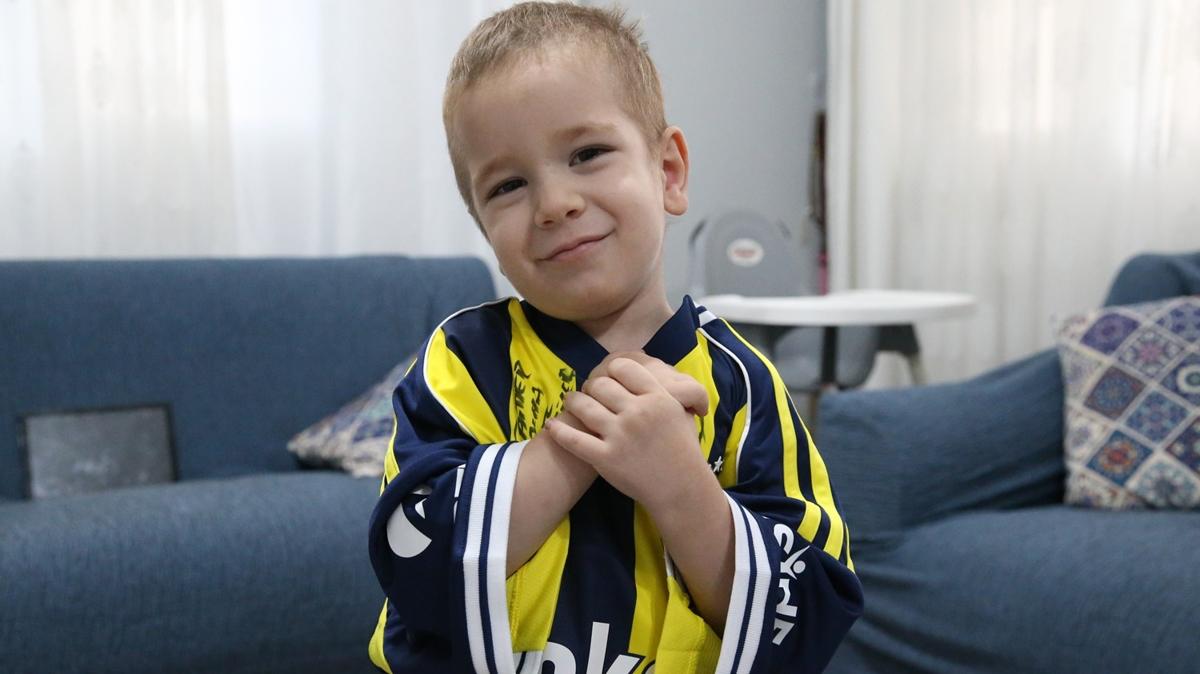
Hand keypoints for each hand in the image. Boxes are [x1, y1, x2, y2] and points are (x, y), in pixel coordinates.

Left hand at [546, 357, 707, 511]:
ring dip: (573, 401)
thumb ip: (661, 388)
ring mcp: (620, 435)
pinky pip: (574, 440)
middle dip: (591, 386)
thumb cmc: (683, 449)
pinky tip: (552, 426)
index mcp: (658, 397)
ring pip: (584, 406)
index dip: (611, 370)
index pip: (623, 368)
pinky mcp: (606, 458)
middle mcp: (638, 412)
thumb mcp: (680, 411)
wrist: (681, 488)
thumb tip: (644, 362)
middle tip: (589, 391)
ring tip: (571, 401)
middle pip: (601, 384)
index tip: (608, 377)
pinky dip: (559, 431)